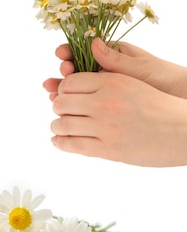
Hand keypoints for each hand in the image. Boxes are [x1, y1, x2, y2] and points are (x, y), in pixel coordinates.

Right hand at [45, 38, 186, 99]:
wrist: (180, 101)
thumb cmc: (164, 79)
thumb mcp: (140, 68)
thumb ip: (115, 59)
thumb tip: (92, 42)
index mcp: (112, 55)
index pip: (84, 50)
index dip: (70, 52)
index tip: (61, 54)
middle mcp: (103, 72)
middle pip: (76, 71)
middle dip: (63, 74)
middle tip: (60, 77)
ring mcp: (101, 90)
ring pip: (75, 90)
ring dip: (61, 92)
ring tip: (52, 94)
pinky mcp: (101, 106)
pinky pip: (82, 106)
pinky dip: (70, 107)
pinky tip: (61, 108)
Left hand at [49, 71, 186, 166]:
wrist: (183, 130)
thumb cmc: (158, 106)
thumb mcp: (132, 83)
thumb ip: (103, 82)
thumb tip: (70, 82)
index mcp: (111, 82)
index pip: (70, 83)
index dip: (64, 90)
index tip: (66, 95)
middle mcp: (105, 103)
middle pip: (61, 103)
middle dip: (58, 108)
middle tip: (61, 112)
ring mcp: (105, 127)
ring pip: (62, 124)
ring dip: (56, 126)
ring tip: (58, 128)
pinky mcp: (107, 149)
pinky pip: (72, 145)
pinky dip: (60, 143)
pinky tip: (58, 141)